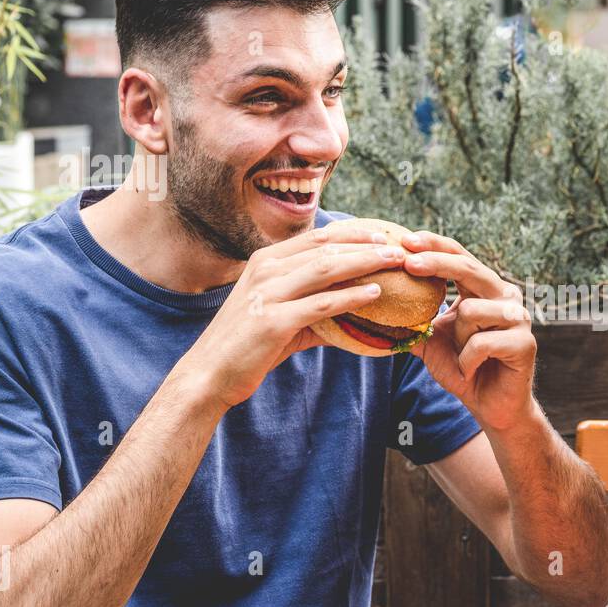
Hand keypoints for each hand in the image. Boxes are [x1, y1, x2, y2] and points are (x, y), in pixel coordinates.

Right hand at [176, 223, 407, 410]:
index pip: (316, 237)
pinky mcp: (274, 321)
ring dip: (364, 262)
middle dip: (365, 243)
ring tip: (393, 262)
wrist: (209, 373)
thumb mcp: (280, 314)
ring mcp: (268, 294)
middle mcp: (266, 270)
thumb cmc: (248, 345)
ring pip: (325, 269)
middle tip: (397, 245)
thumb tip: (355, 310)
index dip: (351, 232)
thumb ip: (315, 307)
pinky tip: (375, 294)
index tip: (381, 233)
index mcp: (265, 261)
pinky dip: (350, 297)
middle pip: (325, 247)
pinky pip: (321, 305)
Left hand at [398, 230, 537, 430]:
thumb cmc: (464, 369)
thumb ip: (412, 322)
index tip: (406, 240)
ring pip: (472, 311)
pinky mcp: (524, 343)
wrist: (491, 406)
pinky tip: (471, 371)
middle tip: (407, 262)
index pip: (460, 256)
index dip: (435, 245)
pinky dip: (467, 361)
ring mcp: (518, 318)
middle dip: (436, 263)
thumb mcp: (431, 342)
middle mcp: (506, 296)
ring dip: (457, 338)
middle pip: (469, 269)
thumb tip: (372, 309)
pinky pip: (481, 343)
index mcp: (485, 289)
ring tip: (463, 357)